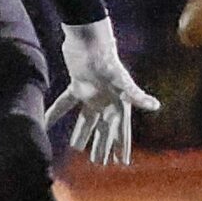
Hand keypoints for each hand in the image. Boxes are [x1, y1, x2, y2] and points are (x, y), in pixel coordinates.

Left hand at [43, 17, 160, 166]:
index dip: (123, 146)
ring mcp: (92, 93)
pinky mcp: (77, 85)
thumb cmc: (107, 58)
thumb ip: (136, 95)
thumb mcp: (121, 79)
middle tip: (99, 162)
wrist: (89, 38)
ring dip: (82, 133)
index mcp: (119, 102)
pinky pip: (65, 103)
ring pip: (86, 118)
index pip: (122, 129)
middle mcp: (107, 100)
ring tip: (78, 149)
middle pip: (104, 128)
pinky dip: (56, 113)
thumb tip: (155, 106)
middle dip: (103, 145)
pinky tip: (46, 123)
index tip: (123, 162)